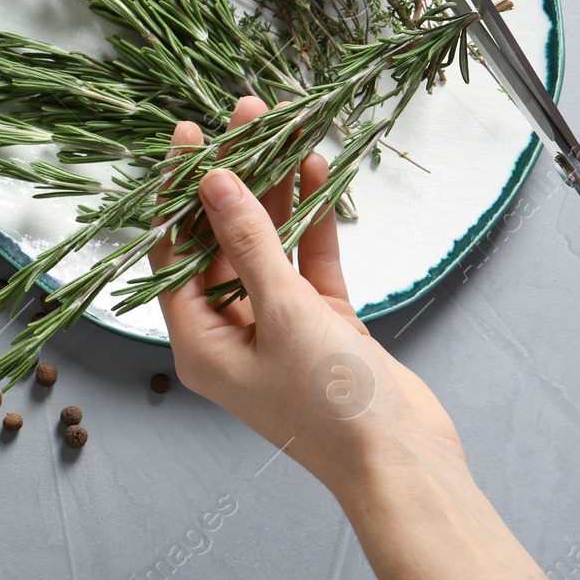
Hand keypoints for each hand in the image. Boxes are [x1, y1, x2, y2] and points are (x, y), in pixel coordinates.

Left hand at [149, 96, 465, 494]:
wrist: (404, 464)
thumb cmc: (332, 406)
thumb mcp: (283, 314)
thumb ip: (250, 243)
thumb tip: (217, 183)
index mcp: (200, 343)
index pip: (174, 251)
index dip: (179, 191)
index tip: (190, 135)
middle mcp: (231, 332)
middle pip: (220, 239)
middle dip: (234, 177)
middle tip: (244, 115)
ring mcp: (278, 327)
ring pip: (269, 243)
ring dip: (275, 188)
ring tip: (281, 125)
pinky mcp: (322, 324)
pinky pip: (309, 260)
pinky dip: (313, 219)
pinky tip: (315, 170)